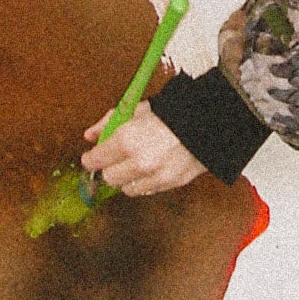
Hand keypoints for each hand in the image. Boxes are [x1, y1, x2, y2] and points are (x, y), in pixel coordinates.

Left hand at [82, 100, 205, 194]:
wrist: (208, 122)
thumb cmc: (171, 113)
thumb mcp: (136, 109)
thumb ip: (108, 122)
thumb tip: (90, 135)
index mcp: (126, 139)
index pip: (95, 161)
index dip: (91, 158)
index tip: (91, 157)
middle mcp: (138, 162)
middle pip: (108, 178)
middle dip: (109, 168)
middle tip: (116, 158)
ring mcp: (155, 175)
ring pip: (127, 189)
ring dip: (128, 178)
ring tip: (137, 162)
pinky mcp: (169, 184)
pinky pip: (147, 190)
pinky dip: (145, 182)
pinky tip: (152, 167)